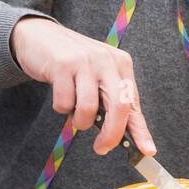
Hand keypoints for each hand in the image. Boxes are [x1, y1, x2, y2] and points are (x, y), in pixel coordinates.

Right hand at [9, 16, 154, 154]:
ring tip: (74, 111)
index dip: (140, 130)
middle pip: (118, 107)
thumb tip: (120, 136)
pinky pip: (64, 103)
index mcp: (121, 64)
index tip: (148, 151)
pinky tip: (60, 93)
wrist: (40, 36)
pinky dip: (61, 108)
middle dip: (111, 135)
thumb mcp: (98, 76)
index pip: (133, 103)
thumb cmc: (73, 65)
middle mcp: (107, 60)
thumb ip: (110, 100)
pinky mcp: (62, 65)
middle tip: (102, 148)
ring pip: (88, 109)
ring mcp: (85, 61)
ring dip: (79, 121)